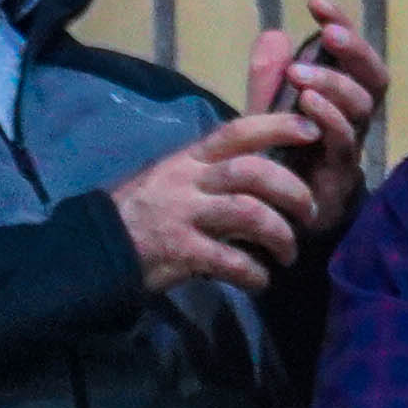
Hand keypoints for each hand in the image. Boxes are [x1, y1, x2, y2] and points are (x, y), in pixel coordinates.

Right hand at [108, 116, 316, 294]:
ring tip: (289, 253)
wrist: (94, 248)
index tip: (313, 130)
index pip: (238, 131)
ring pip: (249, 213)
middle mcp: (188, 180)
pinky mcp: (179, 251)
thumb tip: (268, 166)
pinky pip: (231, 260)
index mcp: (190, 158)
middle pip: (253, 172)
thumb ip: (213, 169)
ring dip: (281, 235)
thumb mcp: (174, 176)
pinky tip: (260, 281)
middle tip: (311, 213)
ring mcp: (183, 214)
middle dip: (293, 191)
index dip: (278, 126)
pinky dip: (254, 273)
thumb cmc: (143, 210)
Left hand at [247, 0, 390, 245]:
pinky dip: (329, 118)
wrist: (275, 218)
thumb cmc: (277, 162)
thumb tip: (273, 34)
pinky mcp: (339, 172)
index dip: (342, 26)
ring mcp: (350, 143)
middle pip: (374, 76)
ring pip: (362, 105)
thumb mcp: (264, 113)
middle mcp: (353, 117)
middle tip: (329, 34)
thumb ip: (267, 78)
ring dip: (334, 84)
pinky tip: (307, 104)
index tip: (316, 3)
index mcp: (340, 98)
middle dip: (355, 50)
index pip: (351, 56)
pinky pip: (345, 140)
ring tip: (301, 76)